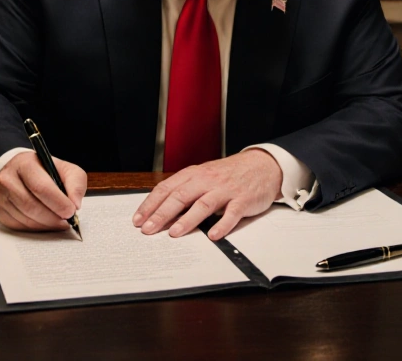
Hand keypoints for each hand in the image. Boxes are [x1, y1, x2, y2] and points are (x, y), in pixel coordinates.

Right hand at [0, 151, 86, 231]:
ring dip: (46, 225)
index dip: (58, 202)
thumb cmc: (45, 172)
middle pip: (31, 206)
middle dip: (53, 217)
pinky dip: (37, 228)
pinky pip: (20, 227)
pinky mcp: (0, 212)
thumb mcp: (64, 169)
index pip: (40, 187)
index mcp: (25, 164)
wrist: (21, 173)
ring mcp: (1, 196)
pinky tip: (45, 223)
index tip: (71, 211)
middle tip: (67, 220)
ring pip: (26, 219)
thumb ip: (75, 182)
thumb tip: (75, 203)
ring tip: (59, 222)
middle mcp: (8, 179)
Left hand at [132, 149, 282, 240]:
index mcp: (194, 174)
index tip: (138, 219)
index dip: (150, 204)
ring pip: (203, 204)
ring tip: (174, 233)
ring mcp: (225, 190)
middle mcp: (207, 180)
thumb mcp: (204, 176)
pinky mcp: (242, 200)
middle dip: (162, 214)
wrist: (262, 166)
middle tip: (148, 229)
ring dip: (187, 220)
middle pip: (180, 197)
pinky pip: (231, 213)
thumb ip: (185, 190)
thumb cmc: (229, 174)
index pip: (166, 188)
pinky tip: (213, 235)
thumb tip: (160, 210)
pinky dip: (222, 225)